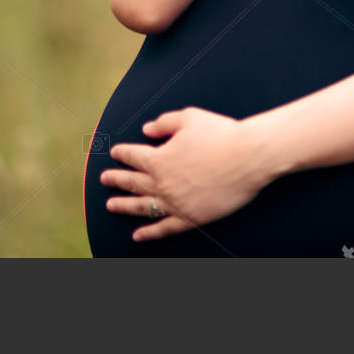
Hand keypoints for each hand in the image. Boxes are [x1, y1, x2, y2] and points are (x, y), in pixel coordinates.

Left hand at [99, 107, 279, 241]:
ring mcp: (175, 203)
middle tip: (104, 179)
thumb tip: (147, 129)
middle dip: (116, 180)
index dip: (122, 154)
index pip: (133, 156)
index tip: (115, 153)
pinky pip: (164, 228)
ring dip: (124, 206)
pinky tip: (138, 236)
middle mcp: (162, 183)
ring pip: (143, 207)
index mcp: (159, 158)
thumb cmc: (220, 134)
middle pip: (132, 182)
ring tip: (111, 205)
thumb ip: (165, 123)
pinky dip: (149, 233)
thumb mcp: (189, 118)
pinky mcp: (191, 218)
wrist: (248, 157)